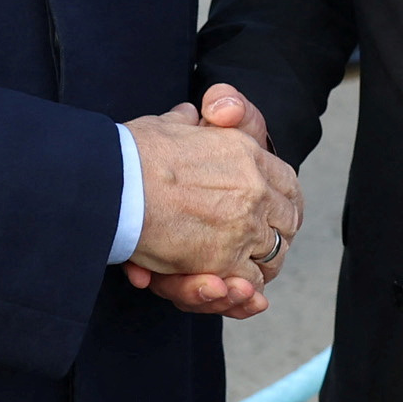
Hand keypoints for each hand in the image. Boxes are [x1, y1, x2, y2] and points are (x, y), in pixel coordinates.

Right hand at [121, 85, 299, 315]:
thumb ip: (193, 120)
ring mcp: (244, 226)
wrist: (115, 181)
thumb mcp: (171, 123)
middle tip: (256, 250)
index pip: (287, 184)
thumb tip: (203, 111)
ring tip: (240, 277)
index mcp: (248, 153)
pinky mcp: (224, 260)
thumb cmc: (135, 152)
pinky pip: (248, 281)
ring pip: (272, 256)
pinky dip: (240, 290)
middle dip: (274, 239)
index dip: (282, 204)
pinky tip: (228, 287)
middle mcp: (256, 190)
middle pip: (287, 223)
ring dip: (258, 268)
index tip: (272, 216)